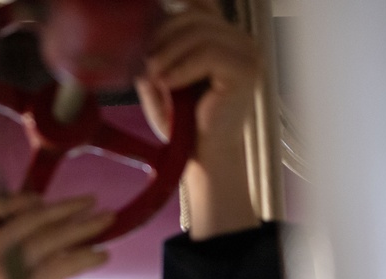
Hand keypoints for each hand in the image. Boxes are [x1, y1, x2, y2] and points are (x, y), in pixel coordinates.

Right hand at [0, 194, 112, 278]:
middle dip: (64, 208)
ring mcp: (6, 278)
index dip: (13, 200)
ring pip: (48, 238)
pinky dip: (86, 256)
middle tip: (91, 201)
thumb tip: (43, 238)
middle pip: (27, 217)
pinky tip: (101, 255)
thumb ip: (6, 261)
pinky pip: (61, 265)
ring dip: (83, 226)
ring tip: (107, 220)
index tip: (39, 201)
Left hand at [136, 0, 262, 237]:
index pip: (195, 7)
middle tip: (147, 66)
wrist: (201, 156)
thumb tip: (138, 30)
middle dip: (163, 38)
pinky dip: (183, 67)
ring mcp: (247, 52)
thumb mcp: (161, 79)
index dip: (166, 21)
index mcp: (223, 37)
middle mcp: (240, 40)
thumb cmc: (183, 122)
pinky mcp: (247, 69)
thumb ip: (155, 53)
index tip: (147, 48)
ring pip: (200, 32)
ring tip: (155, 78)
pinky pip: (209, 53)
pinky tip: (169, 84)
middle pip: (195, 16)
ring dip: (169, 54)